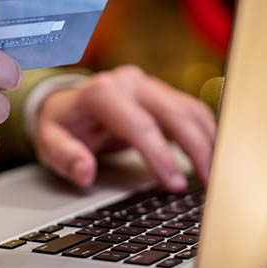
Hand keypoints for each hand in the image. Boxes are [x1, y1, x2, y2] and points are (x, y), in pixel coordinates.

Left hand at [33, 65, 215, 191]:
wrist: (67, 104)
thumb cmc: (62, 125)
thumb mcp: (49, 143)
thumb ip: (66, 157)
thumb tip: (85, 172)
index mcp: (102, 93)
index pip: (140, 125)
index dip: (160, 156)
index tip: (175, 185)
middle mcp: (129, 82)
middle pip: (174, 113)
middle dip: (196, 149)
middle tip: (208, 183)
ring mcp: (148, 84)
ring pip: (189, 109)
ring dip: (208, 141)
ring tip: (217, 174)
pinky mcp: (162, 92)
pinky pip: (192, 110)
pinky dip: (207, 133)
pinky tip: (214, 156)